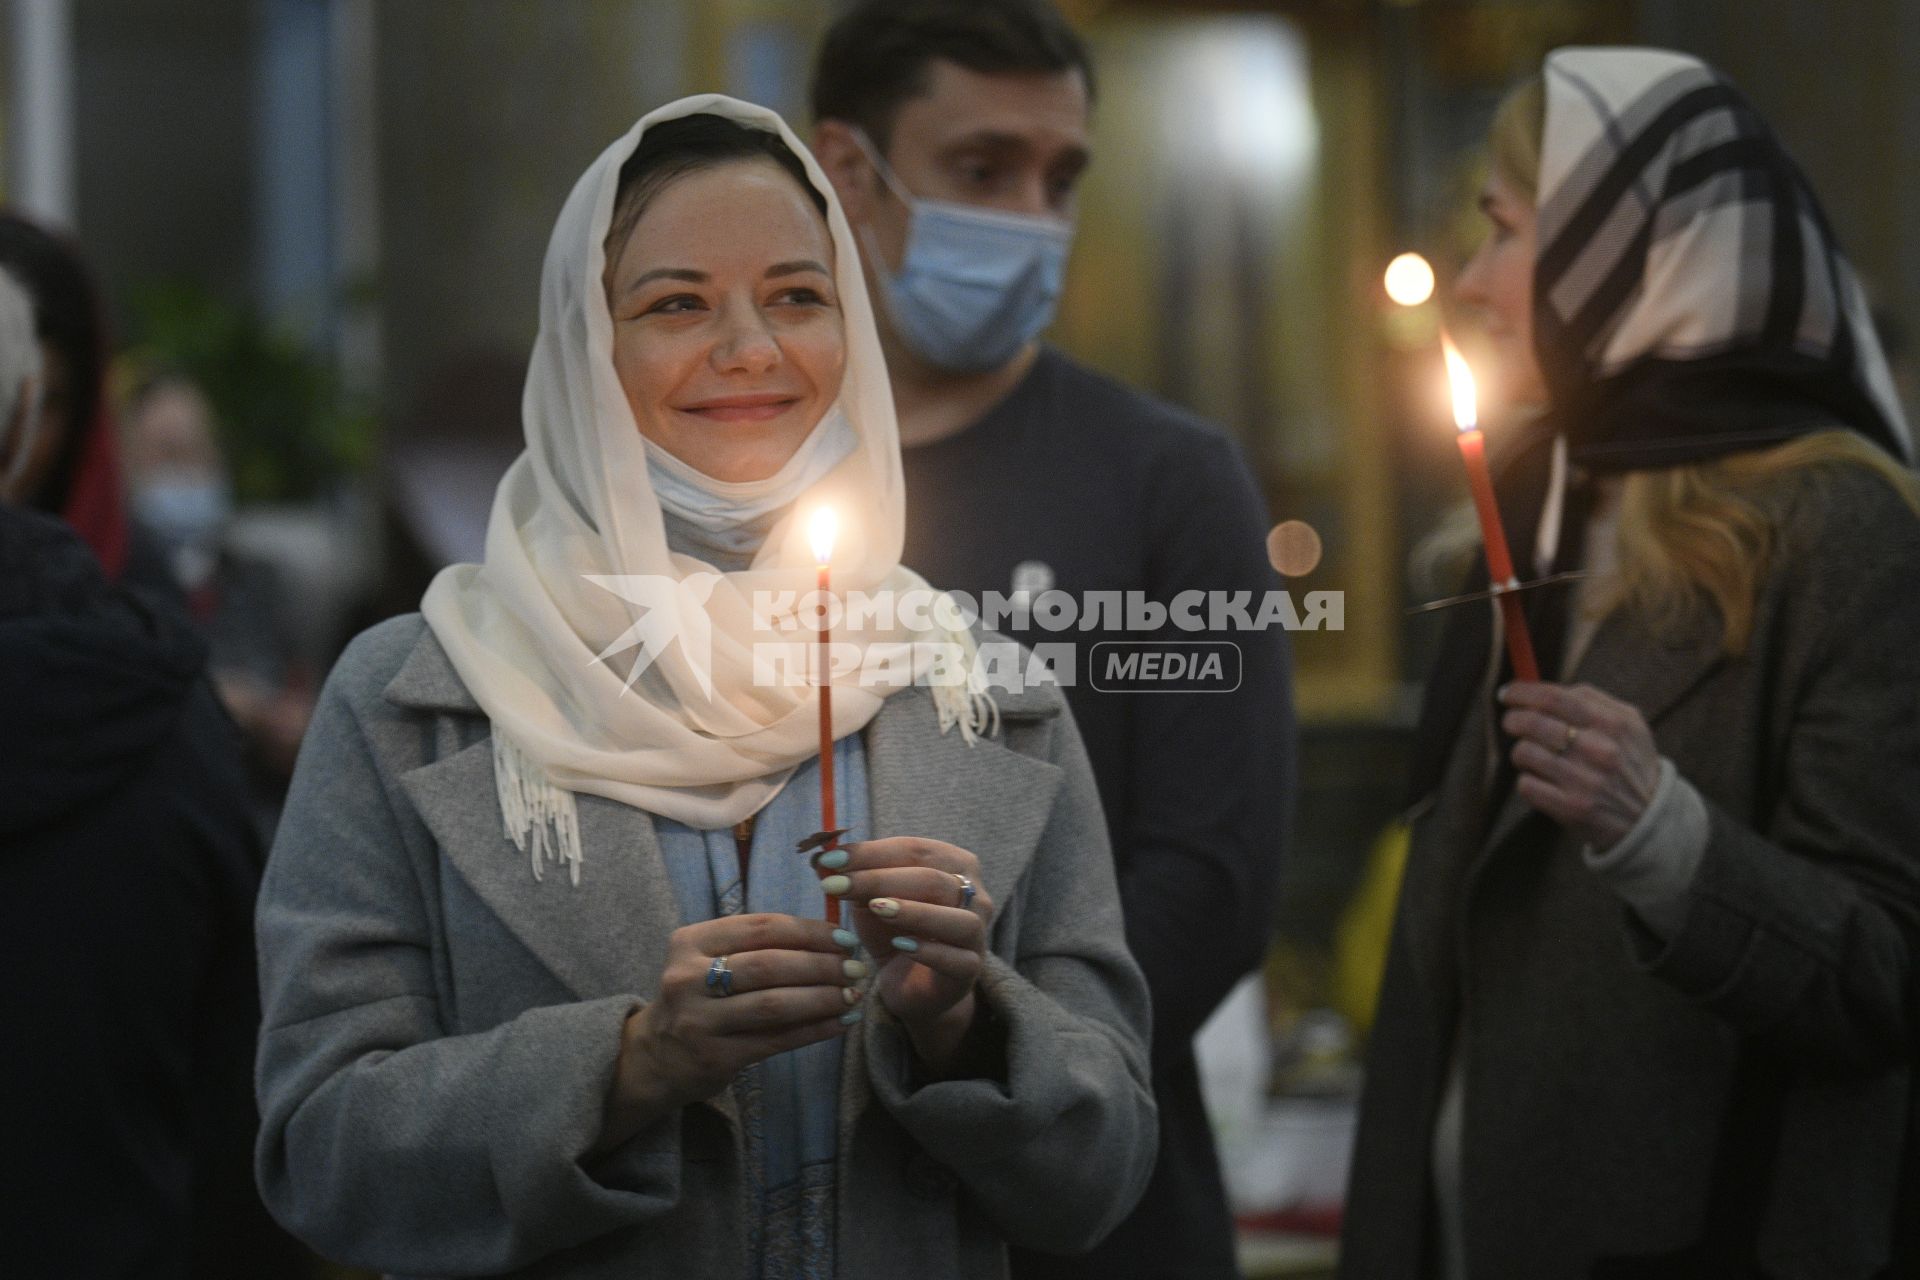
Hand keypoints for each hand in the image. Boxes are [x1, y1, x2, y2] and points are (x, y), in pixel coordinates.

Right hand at [601, 913, 861, 1148]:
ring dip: (823, 997)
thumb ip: (757, 946)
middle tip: (856, 967)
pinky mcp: (714, 1057)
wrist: (654, 1056)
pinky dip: (814, 1030)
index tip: (843, 938)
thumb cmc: (698, 998)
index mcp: (691, 942)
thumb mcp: (709, 960)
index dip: (808, 931)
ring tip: (853, 993)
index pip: (761, 928)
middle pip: (770, 965)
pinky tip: (841, 1022)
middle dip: (821, 965)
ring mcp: (699, 1020)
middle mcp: (688, 978)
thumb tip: (832, 938)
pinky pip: (776, 1040)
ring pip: (774, 1005)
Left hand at [821, 837, 992, 1067]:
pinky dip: (929, 951)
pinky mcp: (971, 969)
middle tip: (835, 884)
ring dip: (914, 911)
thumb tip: (820, 858)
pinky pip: (957, 959)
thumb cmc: (893, 930)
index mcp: (954, 864)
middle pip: (931, 878)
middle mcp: (975, 894)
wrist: (911, 984)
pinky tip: (900, 945)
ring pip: (955, 918)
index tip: (828, 858)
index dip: (870, 852)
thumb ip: (853, 877)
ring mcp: (977, 933)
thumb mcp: (869, 900)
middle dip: (879, 879)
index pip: (913, 849)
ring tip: (876, 908)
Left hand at [1499, 681, 1661, 848]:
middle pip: (1533, 722)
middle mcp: (1600, 751)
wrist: (1648, 817)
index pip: (1554, 698)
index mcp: (1613, 724)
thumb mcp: (1628, 724)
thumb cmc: (1627, 761)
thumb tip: (1540, 688)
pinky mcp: (1571, 808)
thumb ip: (1590, 699)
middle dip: (1513, 720)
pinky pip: (1526, 784)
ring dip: (1521, 751)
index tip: (1507, 693)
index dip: (1522, 692)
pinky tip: (1541, 779)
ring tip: (1533, 755)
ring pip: (1524, 752)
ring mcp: (1585, 781)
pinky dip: (1526, 779)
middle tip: (1511, 722)